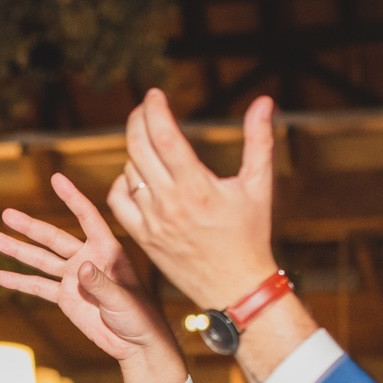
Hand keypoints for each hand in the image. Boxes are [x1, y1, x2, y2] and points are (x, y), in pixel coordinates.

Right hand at [0, 174, 179, 372]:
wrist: (135, 344)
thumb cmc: (139, 317)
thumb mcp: (123, 299)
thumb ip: (102, 283)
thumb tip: (82, 267)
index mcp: (107, 251)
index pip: (87, 218)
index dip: (72, 198)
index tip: (56, 179)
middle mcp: (87, 259)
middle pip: (54, 238)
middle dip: (30, 227)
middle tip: (7, 214)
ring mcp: (74, 278)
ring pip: (42, 260)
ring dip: (19, 250)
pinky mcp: (65, 298)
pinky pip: (39, 287)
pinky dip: (20, 282)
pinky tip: (1, 276)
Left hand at [108, 90, 279, 312]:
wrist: (234, 287)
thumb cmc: (251, 236)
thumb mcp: (259, 186)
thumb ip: (259, 140)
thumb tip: (263, 101)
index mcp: (197, 187)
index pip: (164, 137)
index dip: (154, 110)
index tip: (155, 94)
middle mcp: (169, 204)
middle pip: (139, 149)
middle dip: (138, 120)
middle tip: (144, 108)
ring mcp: (152, 222)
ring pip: (129, 172)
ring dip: (135, 150)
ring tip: (149, 140)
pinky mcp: (143, 238)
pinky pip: (119, 201)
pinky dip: (122, 182)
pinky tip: (136, 174)